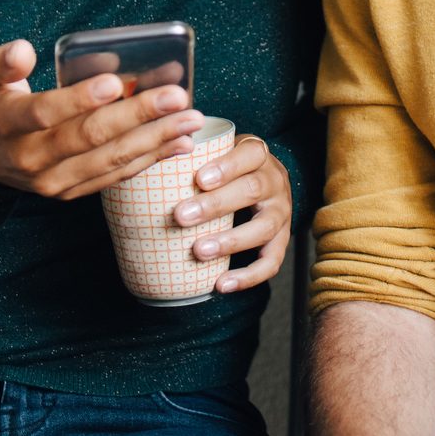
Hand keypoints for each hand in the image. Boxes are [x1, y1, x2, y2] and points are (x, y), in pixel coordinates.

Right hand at [0, 39, 205, 199]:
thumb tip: (23, 50)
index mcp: (6, 124)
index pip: (44, 113)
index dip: (77, 99)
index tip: (112, 82)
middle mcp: (31, 158)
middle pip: (88, 139)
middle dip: (137, 117)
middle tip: (176, 97)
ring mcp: (53, 181)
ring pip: (108, 161)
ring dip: (154, 140)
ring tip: (191, 120)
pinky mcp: (71, 191)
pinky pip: (114, 177)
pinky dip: (149, 161)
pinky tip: (180, 144)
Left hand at [171, 135, 291, 293]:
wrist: (264, 180)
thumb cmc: (230, 167)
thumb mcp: (220, 151)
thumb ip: (196, 154)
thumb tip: (152, 159)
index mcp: (259, 156)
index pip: (251, 154)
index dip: (227, 166)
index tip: (199, 178)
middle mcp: (275, 182)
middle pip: (253, 190)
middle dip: (216, 205)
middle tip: (181, 216)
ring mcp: (282, 213)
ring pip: (264, 227)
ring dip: (230, 241)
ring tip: (199, 250)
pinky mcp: (282, 240)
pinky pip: (272, 262)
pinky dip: (248, 276)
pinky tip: (222, 284)